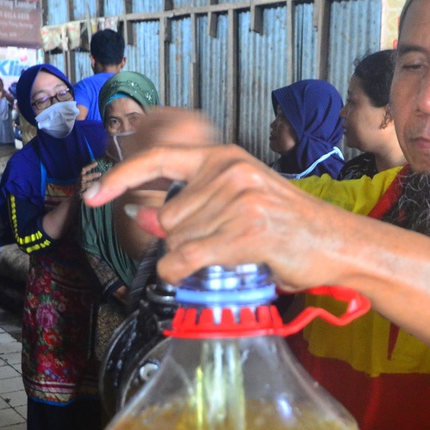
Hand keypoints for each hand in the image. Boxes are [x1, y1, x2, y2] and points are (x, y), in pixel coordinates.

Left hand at [84, 108, 348, 289]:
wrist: (337, 243)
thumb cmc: (289, 227)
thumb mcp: (235, 204)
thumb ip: (190, 208)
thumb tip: (144, 218)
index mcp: (223, 157)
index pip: (158, 160)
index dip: (120, 178)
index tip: (92, 195)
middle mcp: (229, 170)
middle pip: (168, 217)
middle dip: (184, 238)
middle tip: (223, 241)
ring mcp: (239, 199)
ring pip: (179, 241)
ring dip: (195, 257)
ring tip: (234, 252)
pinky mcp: (247, 231)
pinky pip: (190, 258)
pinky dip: (182, 271)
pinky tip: (193, 272)